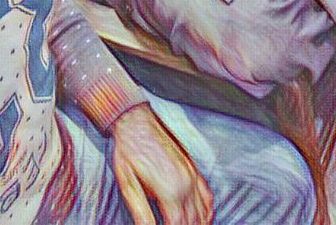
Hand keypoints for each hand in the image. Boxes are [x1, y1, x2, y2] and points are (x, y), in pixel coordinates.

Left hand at [110, 103, 213, 224]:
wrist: (135, 121)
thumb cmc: (129, 149)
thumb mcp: (128, 184)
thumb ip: (141, 212)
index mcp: (170, 190)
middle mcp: (185, 183)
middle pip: (193, 222)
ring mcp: (191, 175)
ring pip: (203, 212)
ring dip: (198, 224)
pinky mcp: (192, 167)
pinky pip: (207, 195)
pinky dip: (208, 211)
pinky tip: (203, 218)